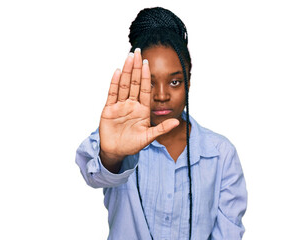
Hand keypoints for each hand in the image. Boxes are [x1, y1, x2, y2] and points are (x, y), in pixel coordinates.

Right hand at [99, 49, 179, 171]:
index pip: (145, 89)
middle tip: (137, 51)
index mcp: (142, 109)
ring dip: (127, 71)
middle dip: (136, 67)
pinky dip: (115, 83)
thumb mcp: (149, 137)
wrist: (116, 152)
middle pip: (135, 82)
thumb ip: (162, 129)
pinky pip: (112, 94)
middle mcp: (132, 104)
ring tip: (129, 57)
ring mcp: (120, 106)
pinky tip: (118, 72)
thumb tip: (177, 122)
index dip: (146, 76)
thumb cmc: (132, 144)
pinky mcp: (109, 109)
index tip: (148, 62)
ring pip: (124, 85)